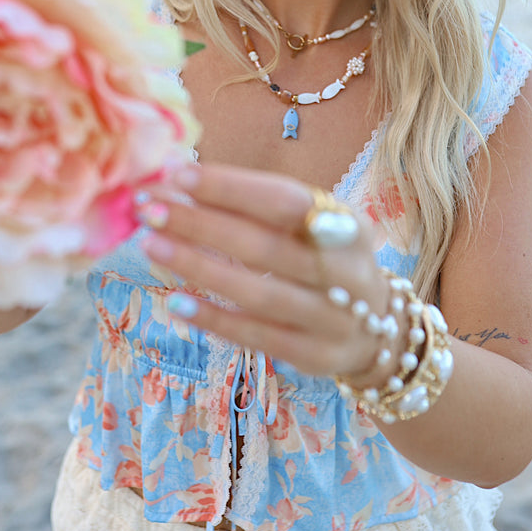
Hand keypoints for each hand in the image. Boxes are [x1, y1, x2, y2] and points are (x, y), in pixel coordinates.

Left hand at [138, 162, 390, 378]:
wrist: (381, 328)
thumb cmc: (325, 260)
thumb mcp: (313, 226)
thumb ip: (256, 207)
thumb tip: (177, 182)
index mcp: (347, 224)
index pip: (284, 200)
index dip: (231, 187)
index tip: (178, 174)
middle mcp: (346, 271)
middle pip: (267, 246)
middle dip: (202, 224)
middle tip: (150, 208)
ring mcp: (335, 318)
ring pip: (260, 293)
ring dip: (201, 268)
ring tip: (152, 245)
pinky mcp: (316, 356)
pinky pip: (258, 336)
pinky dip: (215, 319)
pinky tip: (176, 302)